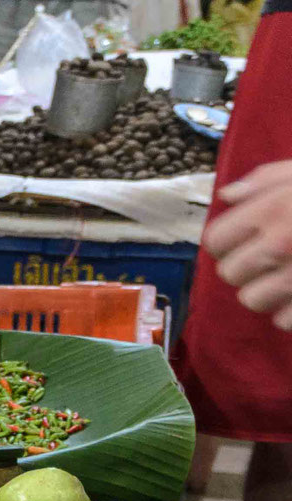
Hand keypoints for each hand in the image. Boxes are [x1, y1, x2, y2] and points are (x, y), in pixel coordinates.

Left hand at [206, 160, 291, 328]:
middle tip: (268, 259)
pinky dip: (289, 313)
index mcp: (273, 209)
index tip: (243, 240)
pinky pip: (282, 321)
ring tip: (285, 278)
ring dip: (265, 293)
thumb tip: (226, 194)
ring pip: (251, 300)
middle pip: (229, 273)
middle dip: (244, 268)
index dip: (226, 243)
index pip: (215, 240)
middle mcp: (280, 244)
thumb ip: (266, 179)